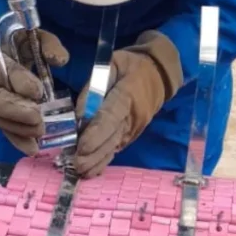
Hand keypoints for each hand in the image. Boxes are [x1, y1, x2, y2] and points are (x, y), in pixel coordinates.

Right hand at [0, 24, 68, 155]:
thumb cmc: (12, 41)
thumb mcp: (29, 35)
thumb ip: (47, 44)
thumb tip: (60, 59)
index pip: (0, 70)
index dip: (18, 82)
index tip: (38, 91)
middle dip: (17, 111)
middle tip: (38, 118)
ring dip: (19, 129)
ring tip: (40, 132)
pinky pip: (2, 129)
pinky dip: (17, 140)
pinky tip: (33, 148)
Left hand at [73, 31, 183, 178]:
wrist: (159, 74)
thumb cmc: (131, 66)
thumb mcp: (111, 64)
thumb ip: (94, 86)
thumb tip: (79, 112)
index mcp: (128, 95)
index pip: (111, 117)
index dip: (97, 133)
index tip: (82, 146)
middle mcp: (133, 116)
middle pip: (112, 137)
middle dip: (94, 153)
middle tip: (76, 164)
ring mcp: (134, 128)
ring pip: (115, 146)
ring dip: (98, 160)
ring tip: (81, 171)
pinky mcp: (132, 134)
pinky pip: (117, 147)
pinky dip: (105, 160)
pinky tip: (92, 170)